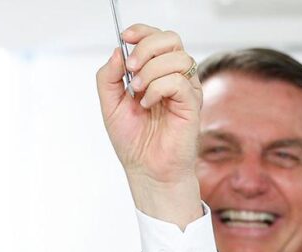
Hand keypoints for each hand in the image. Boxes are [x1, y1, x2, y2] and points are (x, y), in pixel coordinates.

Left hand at [97, 24, 203, 229]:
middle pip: (170, 39)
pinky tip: (148, 105)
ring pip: (176, 57)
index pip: (157, 37)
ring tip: (138, 94)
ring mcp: (185, 89)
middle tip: (130, 71)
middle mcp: (174, 77)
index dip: (142, 31)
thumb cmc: (133, 141)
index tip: (125, 37)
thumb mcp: (109, 104)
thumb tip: (118, 51)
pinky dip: (157, 89)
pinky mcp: (192, 103)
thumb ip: (109, 76)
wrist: (145, 169)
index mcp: (156, 73)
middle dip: (145, 49)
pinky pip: (178, 81)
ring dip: (150, 71)